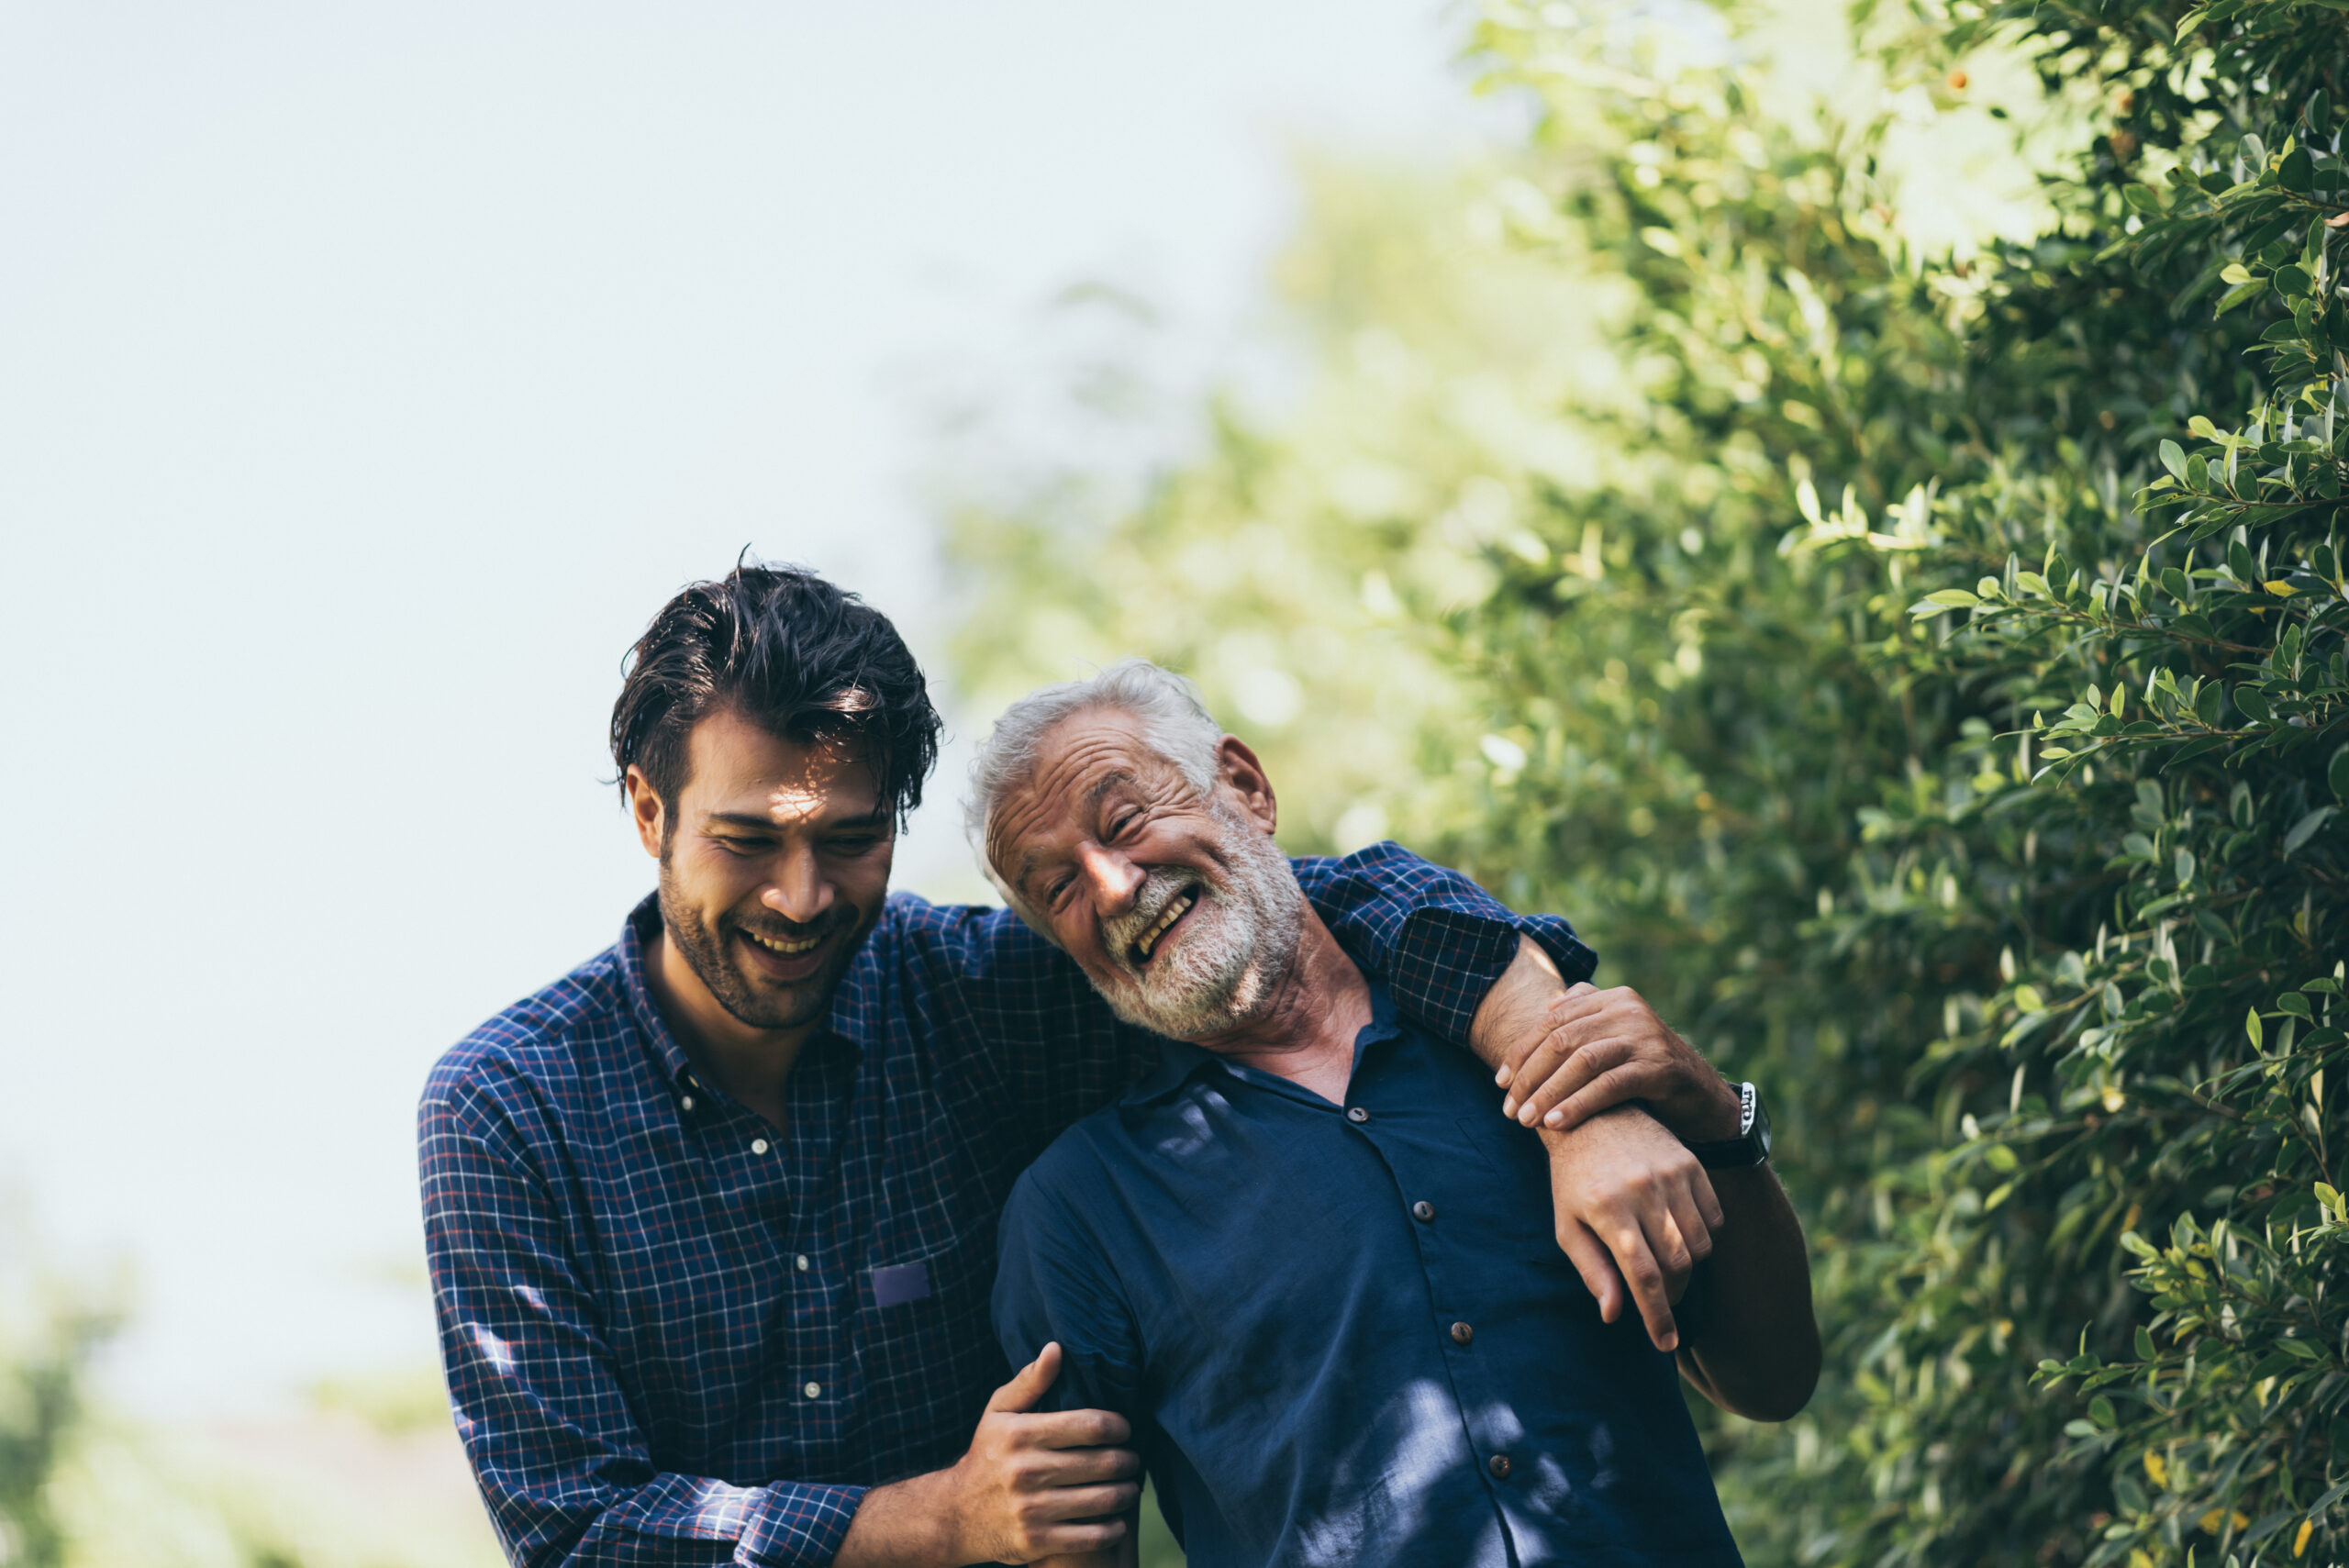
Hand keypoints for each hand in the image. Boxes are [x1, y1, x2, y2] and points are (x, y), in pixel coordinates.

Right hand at [943, 1343, 1141, 1564]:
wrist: (955, 1514)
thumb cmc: (986, 1455)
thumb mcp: (998, 1412)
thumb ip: (1029, 1381)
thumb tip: (1056, 1348)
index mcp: (1021, 1434)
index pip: (1091, 1424)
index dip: (1119, 1426)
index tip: (1125, 1429)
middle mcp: (1026, 1471)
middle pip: (1103, 1462)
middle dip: (1129, 1460)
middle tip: (1133, 1460)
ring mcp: (1032, 1510)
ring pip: (1104, 1500)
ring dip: (1126, 1493)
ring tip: (1128, 1486)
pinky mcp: (1037, 1542)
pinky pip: (1092, 1537)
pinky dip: (1113, 1528)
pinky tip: (1116, 1519)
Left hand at [1497, 982, 1741, 1140]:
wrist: (1703, 1097)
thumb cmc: (1647, 1070)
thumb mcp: (1616, 1040)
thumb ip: (1587, 1018)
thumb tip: (1548, 1006)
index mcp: (1612, 998)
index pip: (1552, 1022)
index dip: (1521, 1052)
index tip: (1500, 1082)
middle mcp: (1628, 1009)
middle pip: (1562, 1040)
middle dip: (1529, 1076)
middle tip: (1510, 1109)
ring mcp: (1645, 1036)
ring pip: (1581, 1062)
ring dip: (1548, 1093)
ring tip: (1527, 1120)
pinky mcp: (1659, 1067)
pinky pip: (1608, 1085)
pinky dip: (1578, 1104)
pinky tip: (1556, 1123)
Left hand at [1543, 1105, 1723, 1351]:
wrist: (1593, 1117)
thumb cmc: (1573, 1180)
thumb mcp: (1568, 1226)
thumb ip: (1592, 1270)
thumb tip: (1614, 1314)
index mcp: (1608, 1208)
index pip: (1644, 1277)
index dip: (1657, 1316)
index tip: (1664, 1343)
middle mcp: (1643, 1190)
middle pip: (1677, 1265)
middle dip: (1672, 1295)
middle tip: (1660, 1300)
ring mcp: (1671, 1175)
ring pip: (1700, 1246)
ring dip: (1687, 1268)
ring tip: (1666, 1266)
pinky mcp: (1690, 1165)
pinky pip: (1713, 1219)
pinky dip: (1703, 1238)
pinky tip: (1679, 1236)